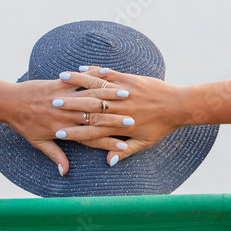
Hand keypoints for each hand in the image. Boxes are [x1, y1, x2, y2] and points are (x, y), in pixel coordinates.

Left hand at [2, 75, 133, 174]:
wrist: (9, 102)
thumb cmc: (24, 124)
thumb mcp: (38, 143)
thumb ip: (55, 156)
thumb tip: (64, 172)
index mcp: (64, 130)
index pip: (91, 138)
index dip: (108, 143)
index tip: (124, 146)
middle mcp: (66, 114)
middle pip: (95, 117)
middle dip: (116, 119)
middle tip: (134, 121)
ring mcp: (63, 97)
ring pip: (91, 97)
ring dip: (110, 96)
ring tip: (128, 96)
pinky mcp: (59, 83)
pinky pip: (80, 80)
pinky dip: (95, 78)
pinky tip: (108, 76)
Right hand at [56, 65, 188, 166]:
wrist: (179, 106)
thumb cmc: (162, 126)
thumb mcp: (144, 143)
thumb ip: (125, 151)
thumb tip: (109, 161)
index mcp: (121, 126)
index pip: (92, 131)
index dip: (73, 132)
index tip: (57, 132)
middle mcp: (120, 109)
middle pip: (88, 108)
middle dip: (68, 106)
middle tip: (50, 104)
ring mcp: (124, 93)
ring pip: (96, 88)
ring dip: (77, 84)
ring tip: (59, 81)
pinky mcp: (130, 79)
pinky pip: (109, 74)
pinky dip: (94, 72)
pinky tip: (81, 68)